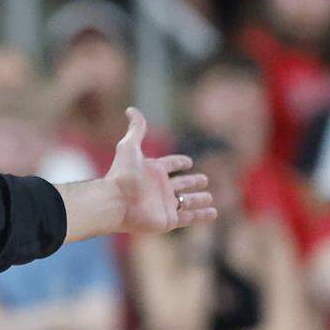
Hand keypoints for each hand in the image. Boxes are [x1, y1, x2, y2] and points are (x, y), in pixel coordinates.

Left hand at [105, 108, 215, 233]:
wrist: (116, 202)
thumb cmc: (122, 174)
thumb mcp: (129, 146)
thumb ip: (136, 128)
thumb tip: (131, 109)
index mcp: (152, 171)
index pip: (170, 164)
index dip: (179, 162)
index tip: (188, 161)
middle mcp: (159, 188)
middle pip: (181, 184)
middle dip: (192, 182)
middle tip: (204, 180)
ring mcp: (164, 205)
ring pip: (187, 201)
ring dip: (199, 199)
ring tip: (210, 197)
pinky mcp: (168, 220)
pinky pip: (189, 217)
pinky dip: (201, 215)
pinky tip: (213, 213)